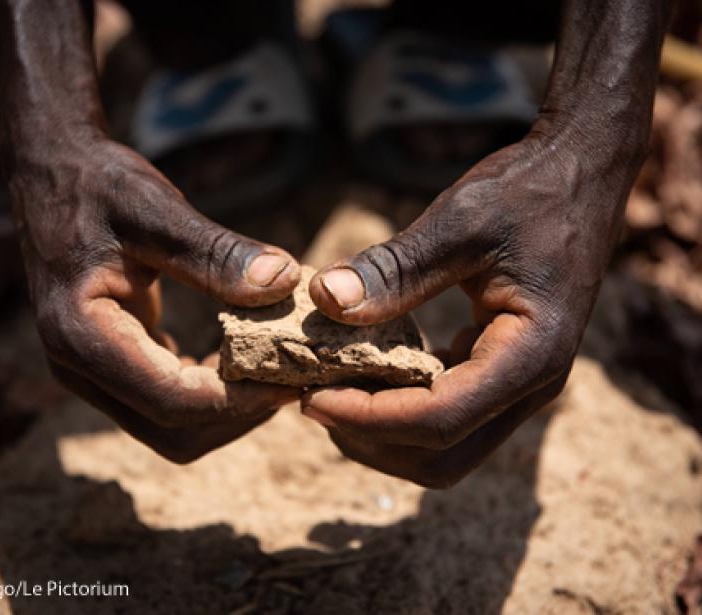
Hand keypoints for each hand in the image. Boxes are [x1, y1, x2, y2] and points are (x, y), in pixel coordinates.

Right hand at [5, 131, 300, 461]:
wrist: (53, 172)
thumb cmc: (98, 183)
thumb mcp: (156, 210)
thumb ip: (215, 254)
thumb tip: (284, 283)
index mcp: (80, 334)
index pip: (171, 399)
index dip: (239, 399)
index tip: (293, 376)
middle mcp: (78, 366)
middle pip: (173, 431)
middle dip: (238, 414)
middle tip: (293, 377)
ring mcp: (92, 371)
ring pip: (172, 428)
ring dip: (227, 410)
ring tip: (276, 370)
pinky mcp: (110, 363)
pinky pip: (166, 402)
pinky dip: (210, 392)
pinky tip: (243, 357)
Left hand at [302, 130, 642, 487]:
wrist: (579, 177)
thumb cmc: (527, 191)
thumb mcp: (461, 221)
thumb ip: (396, 268)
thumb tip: (325, 301)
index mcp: (530, 354)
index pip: (440, 419)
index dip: (369, 418)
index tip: (311, 399)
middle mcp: (531, 385)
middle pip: (442, 456)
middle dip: (373, 441)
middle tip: (314, 402)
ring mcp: (519, 384)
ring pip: (445, 448)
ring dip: (384, 435)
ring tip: (331, 393)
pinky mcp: (503, 372)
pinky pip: (449, 415)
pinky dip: (401, 410)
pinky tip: (364, 375)